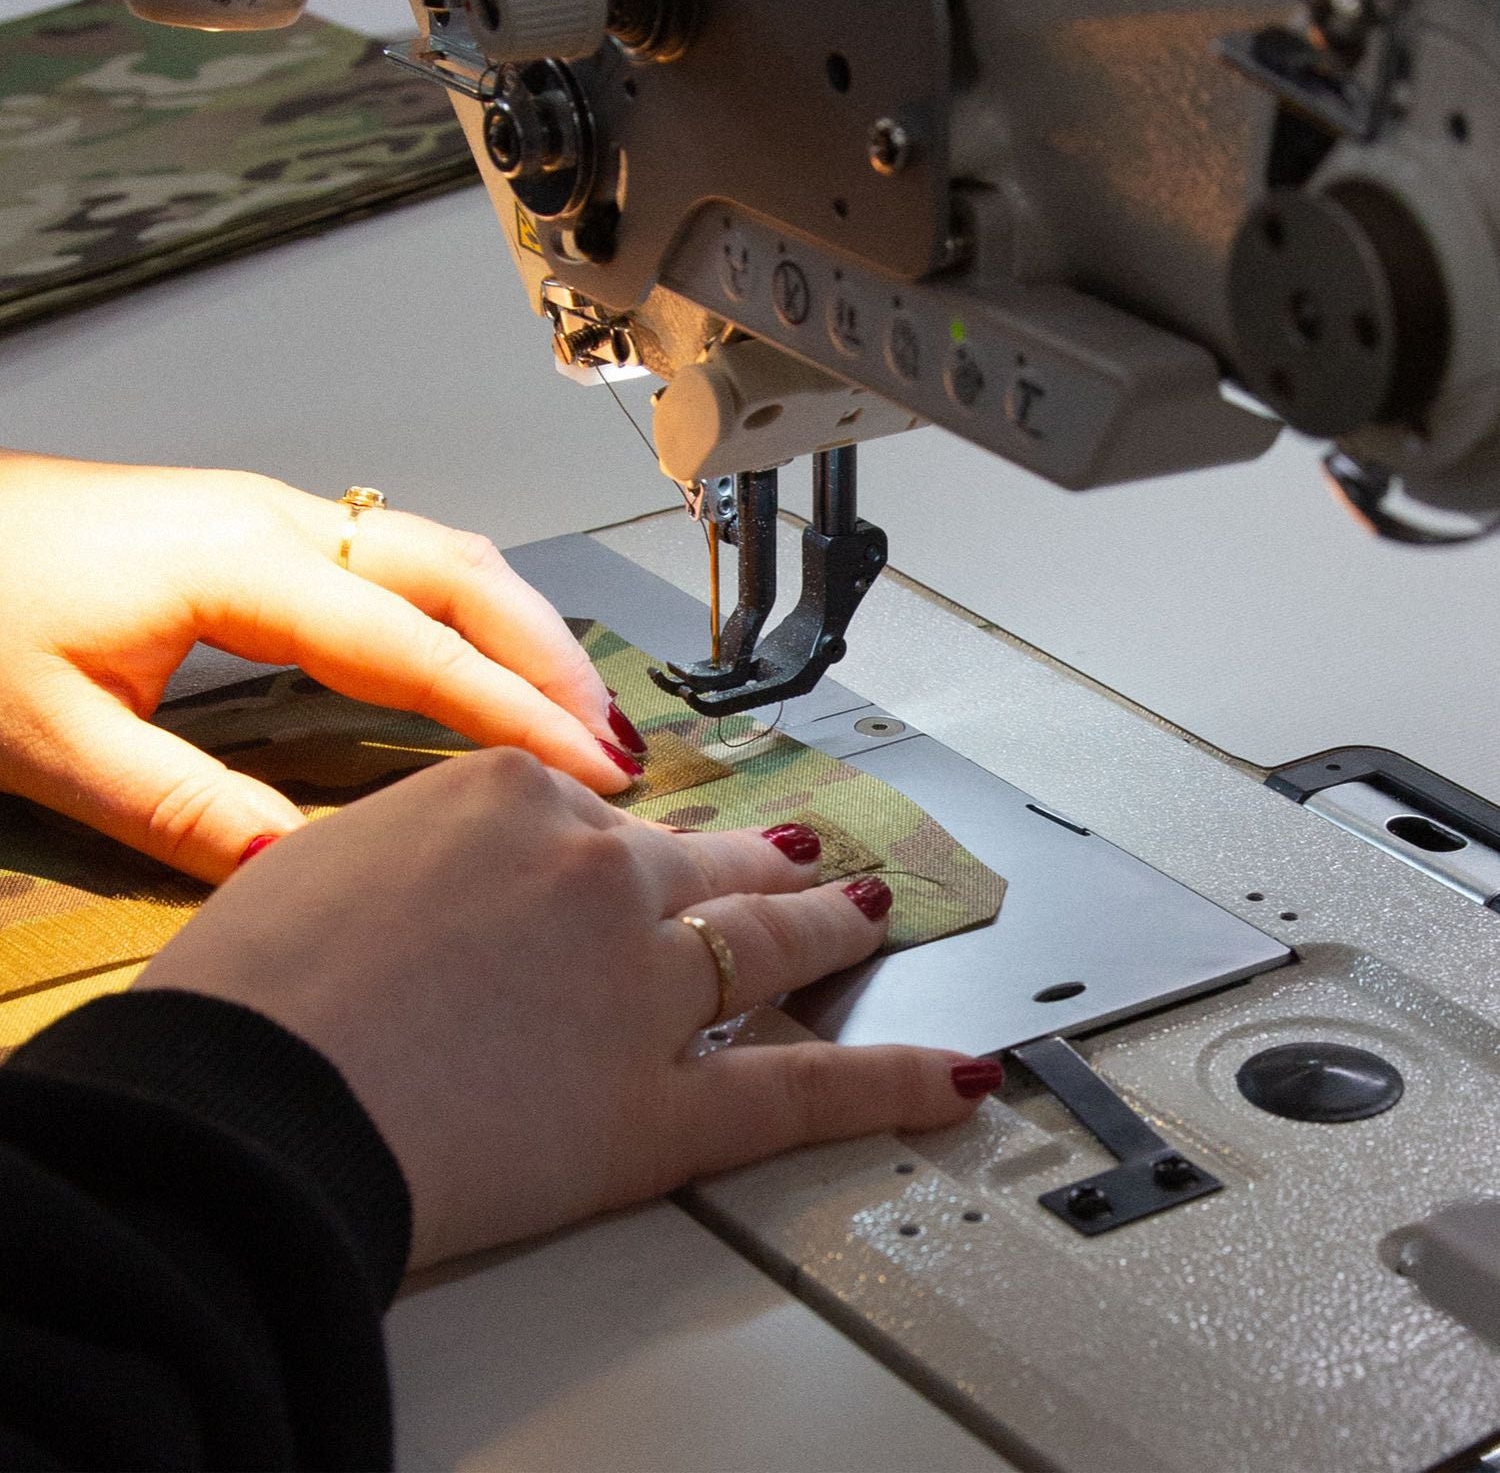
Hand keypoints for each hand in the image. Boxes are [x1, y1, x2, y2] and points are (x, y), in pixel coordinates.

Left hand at [0, 452, 637, 881]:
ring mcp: (266, 515)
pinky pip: (397, 555)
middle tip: (613, 742)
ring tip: (573, 707)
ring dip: (517, 622)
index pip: (418, 645)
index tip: (589, 771)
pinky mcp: (251, 527)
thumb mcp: (47, 735)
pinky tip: (477, 658)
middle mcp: (273, 521)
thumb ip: (178, 807)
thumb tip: (299, 867)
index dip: (515, 712)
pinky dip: (466, 607)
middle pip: (459, 570)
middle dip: (550, 654)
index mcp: (239, 563)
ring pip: (437, 550)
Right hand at [137, 749, 1001, 1266]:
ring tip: (873, 917)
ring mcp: (645, 981)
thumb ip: (412, 850)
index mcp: (510, 794)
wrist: (247, 1105)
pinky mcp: (665, 1105)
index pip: (589, 806)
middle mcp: (596, 870)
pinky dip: (887, 1083)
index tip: (633, 854)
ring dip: (832, 929)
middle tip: (800, 860)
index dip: (615, 842)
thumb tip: (431, 874)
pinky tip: (947, 1074)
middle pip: (699, 861)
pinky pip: (798, 1091)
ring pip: (766, 942)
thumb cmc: (250, 998)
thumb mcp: (321, 863)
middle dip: (756, 862)